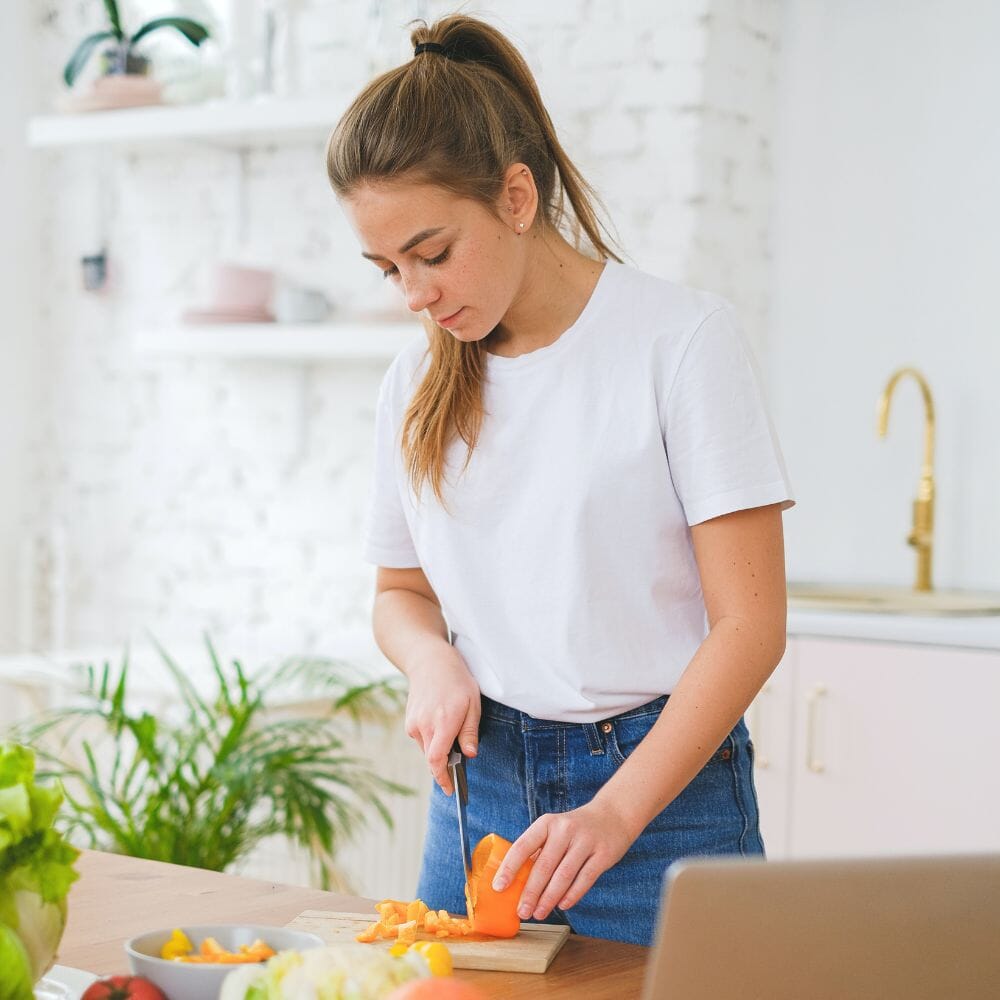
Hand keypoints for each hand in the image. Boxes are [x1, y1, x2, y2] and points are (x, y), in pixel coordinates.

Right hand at [404, 638, 480, 795]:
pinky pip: (422, 738)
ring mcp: (413, 724)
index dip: (443, 778)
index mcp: (442, 723)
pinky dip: (432, 738)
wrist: (429, 661)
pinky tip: (441, 720)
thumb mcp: (473, 703)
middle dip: (445, 763)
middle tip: (459, 756)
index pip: (437, 761)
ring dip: (439, 747)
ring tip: (452, 726)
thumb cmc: (456, 680)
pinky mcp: (409, 721)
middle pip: (433, 758)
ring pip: (427, 749)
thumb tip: (470, 755)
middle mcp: (424, 726)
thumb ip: (470, 731)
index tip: (450, 790)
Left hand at [490, 802, 634, 919]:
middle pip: (544, 866)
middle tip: (521, 911)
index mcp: (547, 823)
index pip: (523, 845)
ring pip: (563, 875)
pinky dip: (572, 895)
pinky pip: (584, 879)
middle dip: (530, 892)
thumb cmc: (575, 828)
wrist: (613, 815)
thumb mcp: (555, 830)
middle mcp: (565, 830)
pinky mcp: (603, 854)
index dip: (509, 867)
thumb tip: (517, 882)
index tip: (498, 887)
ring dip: (549, 898)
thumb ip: (540, 851)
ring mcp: (585, 841)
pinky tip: (562, 905)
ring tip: (539, 913)